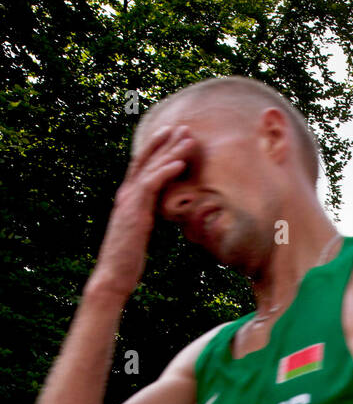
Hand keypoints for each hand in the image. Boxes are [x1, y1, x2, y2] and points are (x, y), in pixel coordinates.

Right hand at [88, 125, 199, 297]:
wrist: (113, 276)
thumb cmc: (128, 260)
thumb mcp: (140, 233)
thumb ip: (147, 217)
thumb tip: (157, 214)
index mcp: (127, 198)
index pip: (142, 166)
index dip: (156, 148)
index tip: (172, 134)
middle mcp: (126, 194)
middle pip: (147, 160)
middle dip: (165, 142)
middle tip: (183, 127)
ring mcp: (129, 201)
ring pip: (151, 168)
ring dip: (171, 151)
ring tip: (188, 138)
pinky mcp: (134, 211)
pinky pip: (151, 185)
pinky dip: (165, 171)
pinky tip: (180, 162)